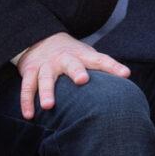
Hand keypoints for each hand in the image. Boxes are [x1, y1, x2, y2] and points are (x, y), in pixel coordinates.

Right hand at [13, 30, 128, 118]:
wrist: (40, 39)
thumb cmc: (72, 54)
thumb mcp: (88, 57)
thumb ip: (105, 69)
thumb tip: (128, 83)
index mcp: (82, 55)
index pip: (101, 59)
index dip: (113, 66)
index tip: (125, 74)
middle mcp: (64, 59)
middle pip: (71, 64)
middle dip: (76, 71)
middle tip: (83, 80)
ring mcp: (46, 65)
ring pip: (45, 78)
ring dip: (46, 92)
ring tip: (48, 106)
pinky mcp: (30, 72)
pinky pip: (27, 87)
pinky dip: (26, 101)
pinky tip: (29, 116)